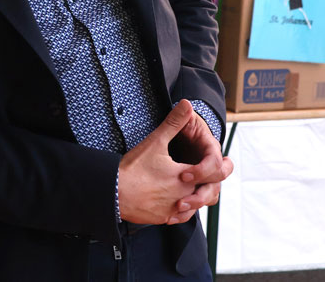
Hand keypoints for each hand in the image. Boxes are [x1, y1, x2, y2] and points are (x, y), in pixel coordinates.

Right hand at [118, 100, 198, 224]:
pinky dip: (179, 211)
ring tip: (184, 190)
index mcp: (186, 177)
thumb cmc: (133, 168)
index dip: (206, 167)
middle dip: (201, 184)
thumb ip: (174, 123)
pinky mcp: (161, 218)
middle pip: (204, 192)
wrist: (113, 191)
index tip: (196, 164)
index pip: (211, 174)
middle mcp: (184, 196)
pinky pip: (178, 217)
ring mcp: (173, 210)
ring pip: (193, 207)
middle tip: (193, 175)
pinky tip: (172, 203)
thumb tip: (187, 105)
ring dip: (191, 198)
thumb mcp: (155, 142)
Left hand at [167, 103, 233, 224]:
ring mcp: (204, 179)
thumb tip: (185, 102)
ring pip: (210, 197)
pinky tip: (173, 216)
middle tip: (182, 201)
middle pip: (216, 185)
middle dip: (201, 195)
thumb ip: (179, 119)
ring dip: (196, 205)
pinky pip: (197, 204)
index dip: (202, 171)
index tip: (183, 175)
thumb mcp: (174, 127)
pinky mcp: (194, 189)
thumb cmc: (177, 132)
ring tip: (177, 208)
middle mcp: (210, 167)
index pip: (215, 165)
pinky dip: (188, 211)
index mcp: (209, 151)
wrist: (175, 142)